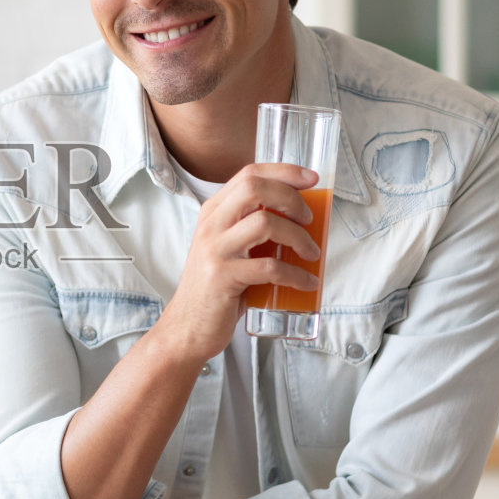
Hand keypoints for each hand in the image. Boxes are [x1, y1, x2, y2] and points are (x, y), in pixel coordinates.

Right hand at [154, 162, 320, 362]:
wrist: (187, 327)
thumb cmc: (215, 288)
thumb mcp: (228, 248)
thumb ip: (252, 229)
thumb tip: (301, 220)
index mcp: (213, 212)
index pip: (249, 174)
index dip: (284, 171)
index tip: (311, 179)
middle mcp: (211, 225)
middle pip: (254, 187)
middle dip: (291, 198)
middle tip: (308, 218)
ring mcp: (215, 250)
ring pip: (265, 223)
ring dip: (298, 237)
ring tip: (311, 253)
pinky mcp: (223, 277)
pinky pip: (270, 268)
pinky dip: (296, 275)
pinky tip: (306, 281)